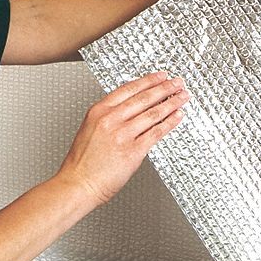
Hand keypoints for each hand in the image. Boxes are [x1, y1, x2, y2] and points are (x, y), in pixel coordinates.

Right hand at [57, 72, 187, 205]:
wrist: (78, 184)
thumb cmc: (82, 163)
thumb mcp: (89, 129)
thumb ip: (108, 117)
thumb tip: (130, 109)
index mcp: (99, 111)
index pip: (128, 89)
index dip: (148, 81)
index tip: (160, 77)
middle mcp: (111, 120)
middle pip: (144, 98)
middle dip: (164, 88)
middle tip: (177, 82)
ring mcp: (122, 135)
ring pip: (153, 113)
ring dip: (172, 103)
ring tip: (182, 97)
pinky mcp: (133, 151)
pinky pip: (156, 133)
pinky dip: (170, 123)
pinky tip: (177, 117)